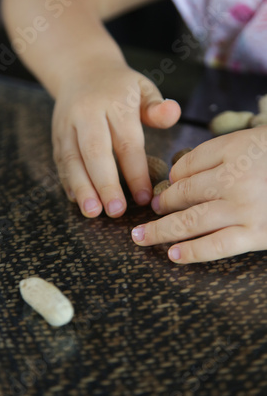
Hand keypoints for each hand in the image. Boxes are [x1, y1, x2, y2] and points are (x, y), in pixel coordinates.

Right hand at [52, 63, 179, 217]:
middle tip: (116, 211)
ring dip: (82, 187)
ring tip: (92, 212)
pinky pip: (61, 160)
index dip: (136, 172)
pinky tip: (78, 201)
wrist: (81, 69)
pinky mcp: (57, 135)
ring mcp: (67, 124)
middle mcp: (87, 112)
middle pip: (95, 151)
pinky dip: (68, 182)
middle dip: (105, 183)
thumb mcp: (143, 88)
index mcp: (114, 102)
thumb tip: (173, 113)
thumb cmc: (119, 86)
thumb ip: (157, 106)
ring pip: (72, 158)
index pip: (127, 141)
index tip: (145, 197)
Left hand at [131, 126, 266, 262]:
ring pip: (191, 220)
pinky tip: (173, 255)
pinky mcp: (257, 234)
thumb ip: (218, 153)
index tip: (168, 188)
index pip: (187, 165)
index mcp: (234, 150)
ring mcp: (244, 208)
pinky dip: (192, 252)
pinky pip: (217, 245)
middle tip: (149, 212)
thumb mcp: (253, 140)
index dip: (172, 178)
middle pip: (183, 193)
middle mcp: (234, 178)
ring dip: (161, 230)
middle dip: (162, 204)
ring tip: (141, 237)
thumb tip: (180, 174)